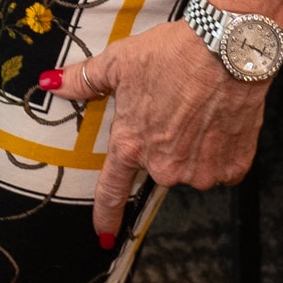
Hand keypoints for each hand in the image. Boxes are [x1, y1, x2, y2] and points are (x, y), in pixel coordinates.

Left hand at [50, 21, 266, 240]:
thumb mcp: (119, 61)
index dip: (106, 214)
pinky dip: (219, 148)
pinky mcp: (233, 168)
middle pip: (158, 166)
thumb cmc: (170, 53)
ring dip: (192, 147)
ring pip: (191, 166)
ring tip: (197, 108)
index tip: (102, 233)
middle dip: (163, 144)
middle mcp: (164, 167)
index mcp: (131, 145)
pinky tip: (218, 119)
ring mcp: (200, 172)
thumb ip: (85, 80)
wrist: (226, 49)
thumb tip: (50, 83)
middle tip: (173, 110)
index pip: (112, 190)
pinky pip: (221, 166)